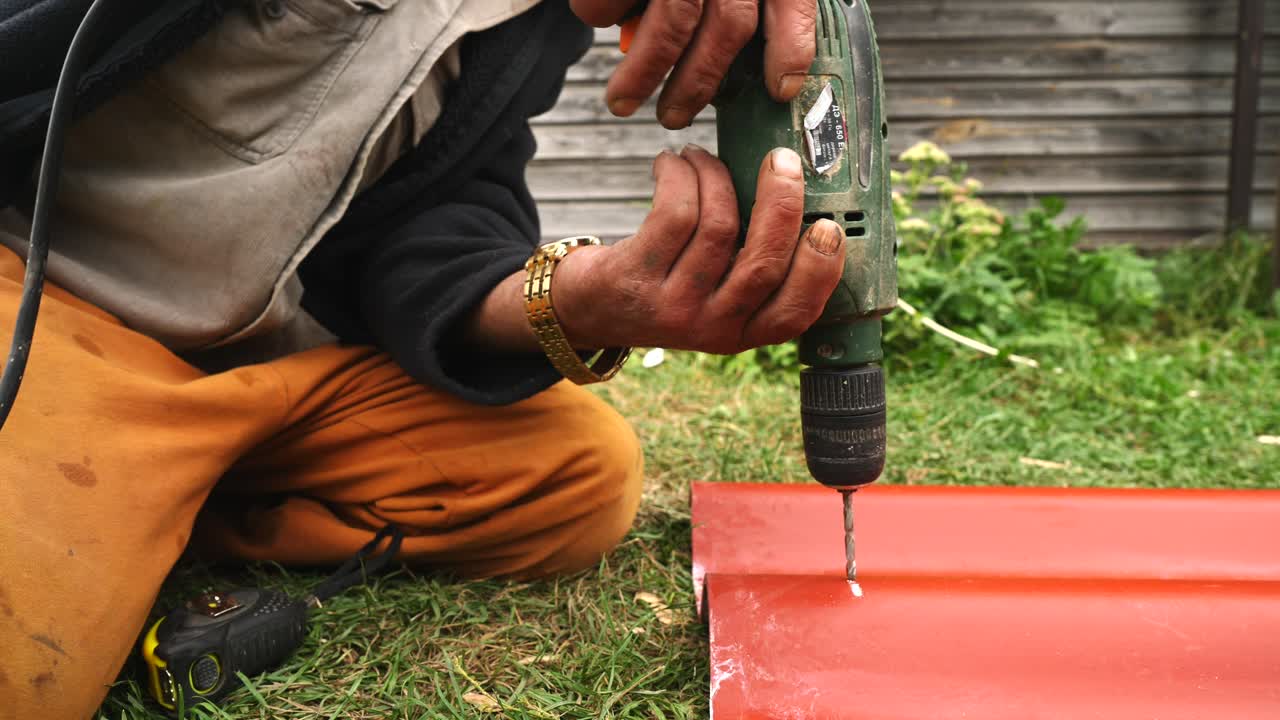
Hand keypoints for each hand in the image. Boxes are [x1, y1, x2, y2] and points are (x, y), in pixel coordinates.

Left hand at [554, 145, 843, 353]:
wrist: (592, 309)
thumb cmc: (668, 285)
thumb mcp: (716, 295)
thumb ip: (754, 265)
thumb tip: (796, 189)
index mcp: (743, 332)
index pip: (794, 314)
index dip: (819, 271)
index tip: (829, 225)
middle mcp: (710, 326)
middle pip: (762, 265)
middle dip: (781, 204)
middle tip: (782, 161)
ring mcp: (672, 305)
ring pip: (717, 227)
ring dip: (716, 175)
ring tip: (702, 157)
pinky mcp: (635, 276)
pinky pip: (674, 213)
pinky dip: (681, 175)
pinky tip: (673, 162)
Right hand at [569, 0, 817, 128]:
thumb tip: (733, 57)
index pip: (790, 2)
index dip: (790, 50)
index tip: (780, 89)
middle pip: (728, 24)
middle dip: (697, 83)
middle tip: (672, 116)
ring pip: (672, 22)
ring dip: (645, 73)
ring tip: (623, 101)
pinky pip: (612, 1)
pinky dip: (604, 14)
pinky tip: (606, 18)